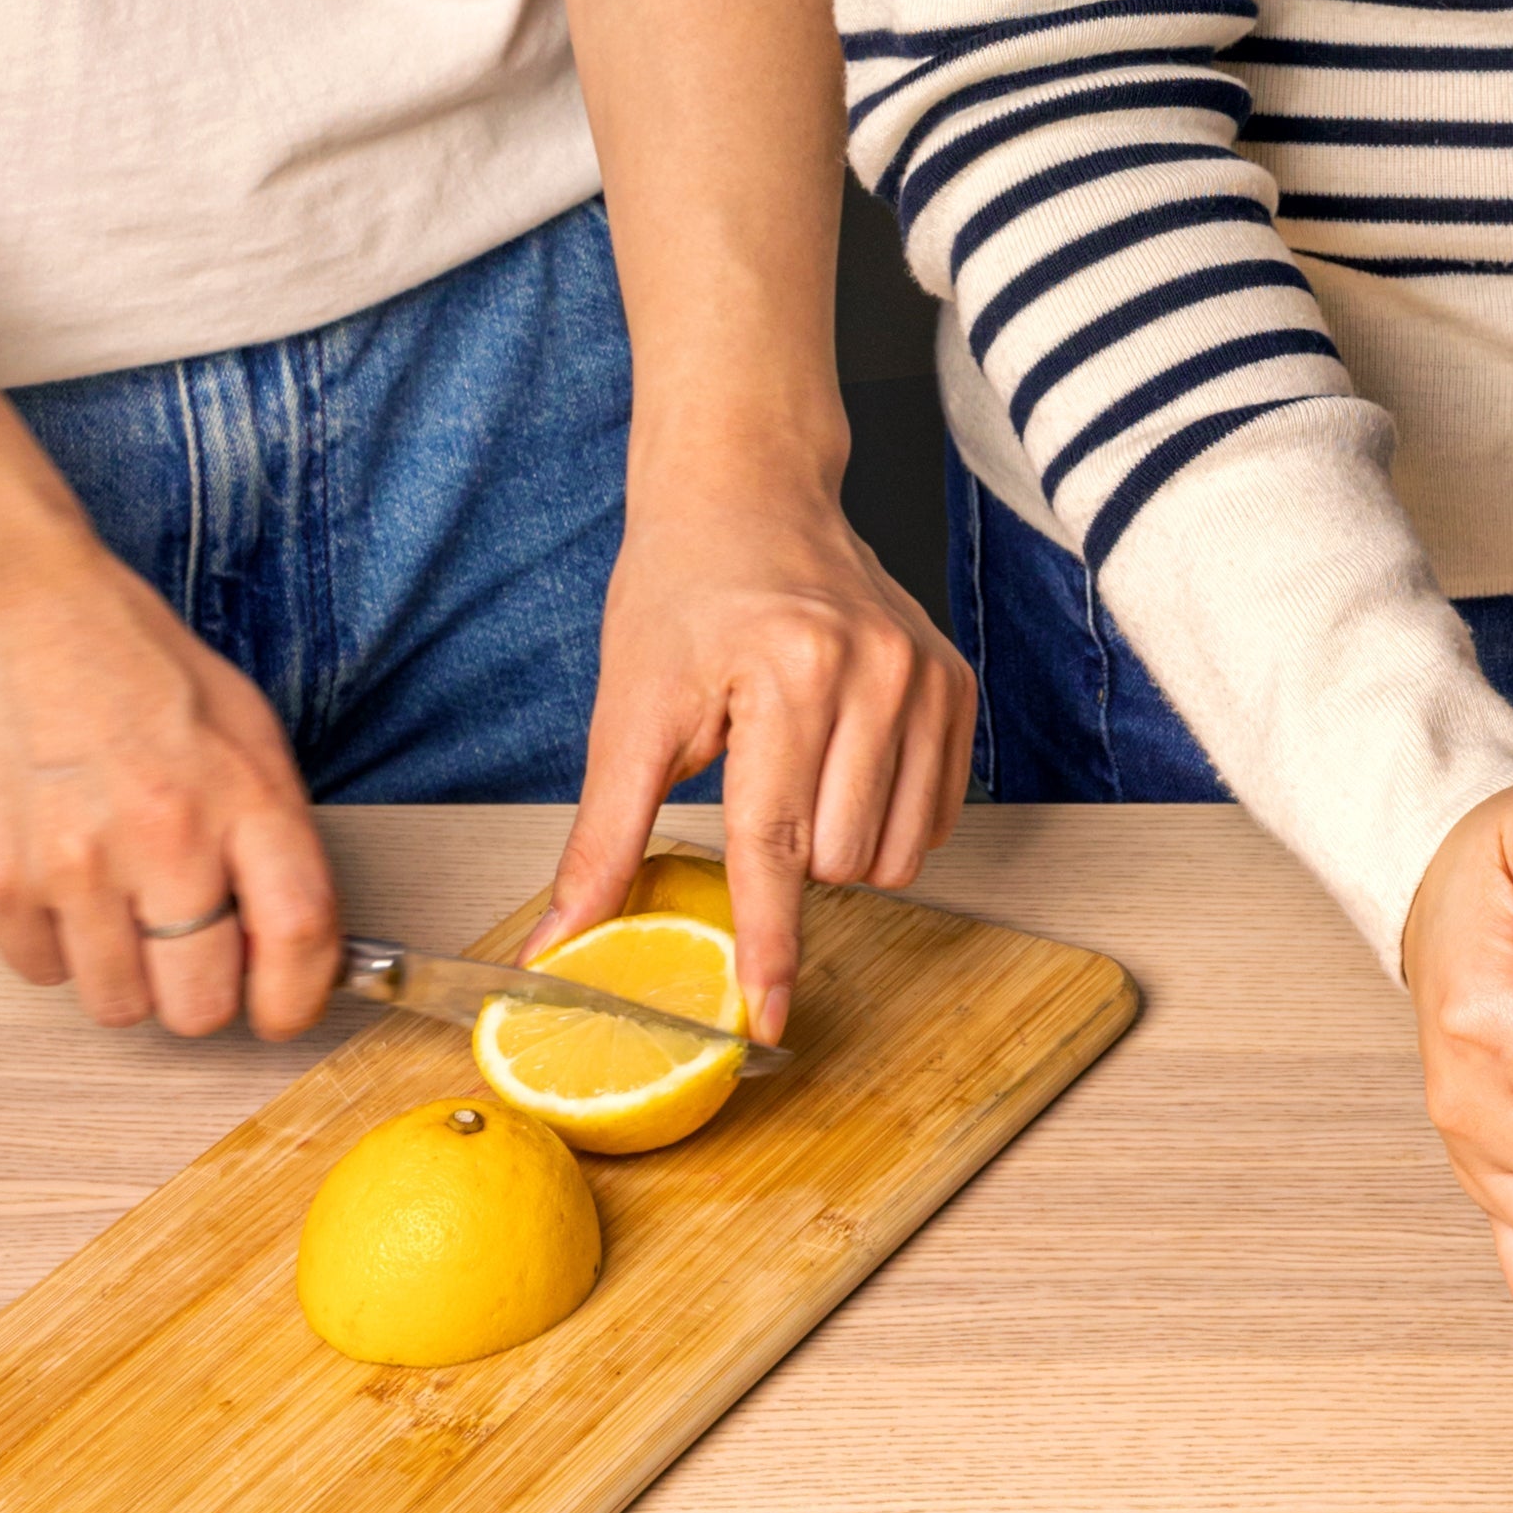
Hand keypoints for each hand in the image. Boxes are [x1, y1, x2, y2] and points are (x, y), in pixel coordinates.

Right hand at [0, 504, 337, 1041]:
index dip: (297, 997)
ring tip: (106, 898)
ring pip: (117, 1004)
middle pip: (201, 1002)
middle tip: (178, 957)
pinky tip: (50, 876)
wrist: (4, 604)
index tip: (281, 1010)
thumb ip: (266, 829)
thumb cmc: (127, 659)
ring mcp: (77, 866)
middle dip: (194, 996)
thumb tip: (284, 934)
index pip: (300, 936)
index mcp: (246, 793)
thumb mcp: (238, 725)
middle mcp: (169, 837)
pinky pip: (38, 972)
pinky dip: (49, 946)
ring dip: (117, 972)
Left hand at [535, 400, 971, 1040]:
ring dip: (838, 850)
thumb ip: (603, 838)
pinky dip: (885, 821)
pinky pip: (936, 816)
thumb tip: (558, 943)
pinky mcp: (954, 681)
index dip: (766, 946)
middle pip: (839, 861)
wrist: (748, 491)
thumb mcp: (628, 709)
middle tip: (747, 789)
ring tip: (792, 775)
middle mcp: (872, 671)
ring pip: (895, 853)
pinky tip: (840, 768)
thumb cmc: (683, 589)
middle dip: (787, 865)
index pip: (775, 845)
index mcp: (787, 672)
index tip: (763, 1021)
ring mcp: (924, 674)